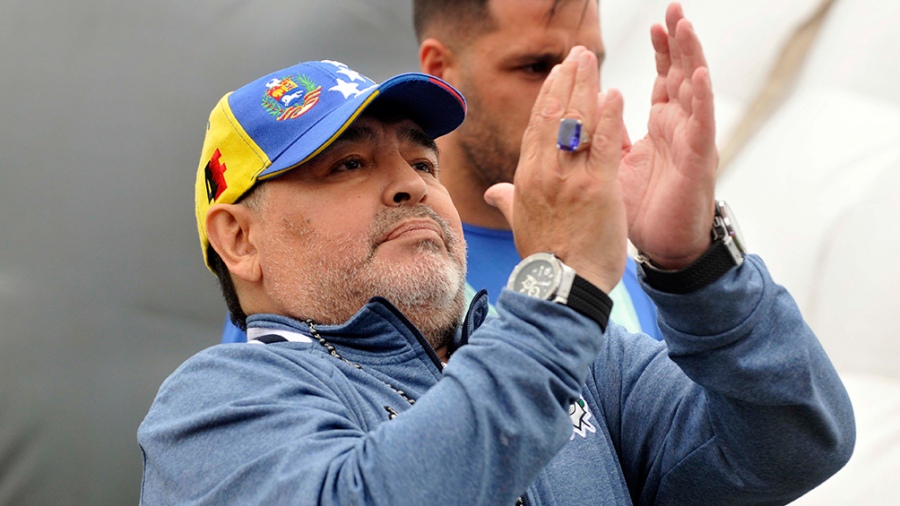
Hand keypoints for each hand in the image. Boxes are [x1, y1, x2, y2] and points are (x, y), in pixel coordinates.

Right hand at [485, 47, 627, 293]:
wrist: (561, 285)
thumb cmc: (544, 257)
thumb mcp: (520, 224)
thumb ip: (509, 200)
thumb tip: (493, 191)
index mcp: (527, 178)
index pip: (537, 127)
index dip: (548, 97)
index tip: (558, 74)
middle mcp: (545, 172)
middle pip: (555, 115)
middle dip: (568, 80)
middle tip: (579, 54)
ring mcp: (571, 179)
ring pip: (578, 123)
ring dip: (586, 87)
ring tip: (593, 62)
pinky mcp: (599, 188)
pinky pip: (605, 145)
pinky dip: (610, 118)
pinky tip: (616, 95)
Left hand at [619, 3, 718, 269]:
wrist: (662, 248)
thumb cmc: (643, 210)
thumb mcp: (617, 167)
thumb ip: (606, 140)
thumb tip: (589, 119)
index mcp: (662, 127)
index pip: (663, 79)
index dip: (660, 51)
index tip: (656, 22)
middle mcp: (680, 128)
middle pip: (680, 74)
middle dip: (677, 42)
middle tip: (673, 8)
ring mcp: (691, 141)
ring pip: (694, 91)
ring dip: (691, 57)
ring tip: (685, 25)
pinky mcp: (699, 160)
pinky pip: (701, 124)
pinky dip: (701, 98)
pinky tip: (699, 74)